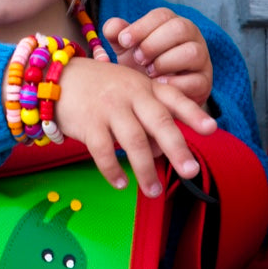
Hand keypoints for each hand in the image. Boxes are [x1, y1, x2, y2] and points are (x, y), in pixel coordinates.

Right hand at [52, 56, 216, 198]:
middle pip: (158, 122)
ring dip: (145, 170)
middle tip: (190, 171)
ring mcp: (109, 108)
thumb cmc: (98, 88)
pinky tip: (121, 183)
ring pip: (134, 141)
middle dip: (177, 148)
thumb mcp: (127, 91)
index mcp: (144, 87)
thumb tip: (160, 152)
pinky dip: (113, 170)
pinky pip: (103, 151)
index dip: (193, 113)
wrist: (55, 77)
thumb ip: (147, 118)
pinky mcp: (88, 122)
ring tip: (154, 191)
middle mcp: (130, 94)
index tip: (211, 129)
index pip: (173, 98)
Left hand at [102, 8, 212, 106]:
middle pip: (180, 28)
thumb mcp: (126, 49)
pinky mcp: (204, 82)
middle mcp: (191, 37)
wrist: (155, 94)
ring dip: (165, 62)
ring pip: (192, 52)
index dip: (141, 27)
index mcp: (171, 23)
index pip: (162, 15)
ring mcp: (201, 59)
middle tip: (137, 58)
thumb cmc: (141, 64)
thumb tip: (113, 27)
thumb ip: (117, 34)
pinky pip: (196, 80)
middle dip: (153, 44)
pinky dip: (174, 83)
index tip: (123, 41)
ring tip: (149, 72)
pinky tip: (158, 85)